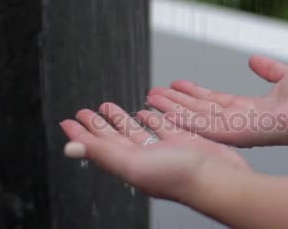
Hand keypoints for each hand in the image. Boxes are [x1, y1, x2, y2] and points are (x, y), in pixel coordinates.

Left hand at [60, 103, 251, 201]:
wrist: (219, 179)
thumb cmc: (182, 177)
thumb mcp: (135, 163)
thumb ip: (103, 153)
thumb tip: (72, 148)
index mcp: (128, 164)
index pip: (98, 147)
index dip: (82, 135)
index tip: (68, 122)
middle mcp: (143, 158)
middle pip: (113, 138)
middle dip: (98, 125)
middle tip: (85, 112)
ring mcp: (163, 150)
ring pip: (135, 132)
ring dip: (121, 120)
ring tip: (109, 108)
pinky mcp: (181, 142)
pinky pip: (160, 128)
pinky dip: (151, 120)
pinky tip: (146, 113)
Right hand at [147, 55, 287, 146]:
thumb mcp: (285, 76)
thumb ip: (268, 69)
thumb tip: (254, 59)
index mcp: (248, 109)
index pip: (212, 101)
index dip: (192, 93)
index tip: (174, 85)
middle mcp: (238, 121)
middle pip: (199, 111)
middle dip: (176, 103)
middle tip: (153, 93)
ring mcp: (237, 130)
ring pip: (197, 119)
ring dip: (174, 110)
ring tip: (152, 100)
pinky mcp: (238, 134)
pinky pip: (205, 128)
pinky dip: (185, 122)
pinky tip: (167, 115)